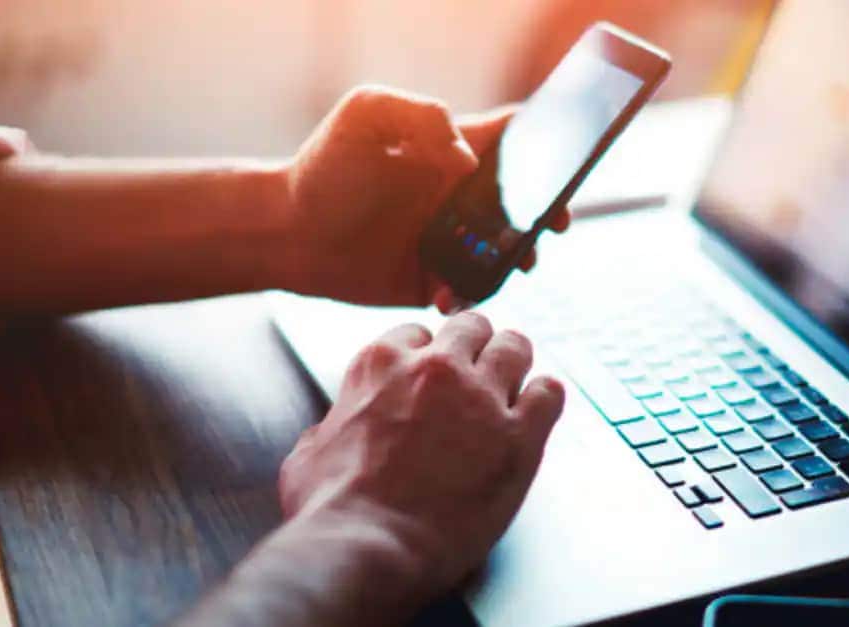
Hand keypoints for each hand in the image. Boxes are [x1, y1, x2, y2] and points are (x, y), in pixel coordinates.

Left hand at [276, 86, 569, 311]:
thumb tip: (468, 161)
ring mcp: (450, 240)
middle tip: (554, 223)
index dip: (545, 147)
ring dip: (520, 256)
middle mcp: (458, 196)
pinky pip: (471, 289)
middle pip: (524, 200)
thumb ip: (423, 115)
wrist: (285, 231)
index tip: (563, 163)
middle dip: (548, 211)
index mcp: (453, 151)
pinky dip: (471, 292)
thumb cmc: (323, 167)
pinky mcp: (434, 279)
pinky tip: (447, 290)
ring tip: (517, 262)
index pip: (513, 140)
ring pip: (507, 250)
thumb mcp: (367, 113)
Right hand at [277, 313, 565, 597]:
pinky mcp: (519, 436)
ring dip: (514, 362)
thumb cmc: (331, 510)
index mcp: (381, 365)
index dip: (427, 355)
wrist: (366, 548)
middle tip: (478, 370)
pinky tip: (537, 411)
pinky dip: (545, 398)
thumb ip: (329, 429)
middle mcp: (436, 369)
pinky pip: (550, 393)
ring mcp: (482, 398)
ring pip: (515, 347)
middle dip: (475, 345)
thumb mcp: (308, 453)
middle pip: (472, 327)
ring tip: (515, 381)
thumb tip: (330, 432)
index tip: (432, 374)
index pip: (417, 333)